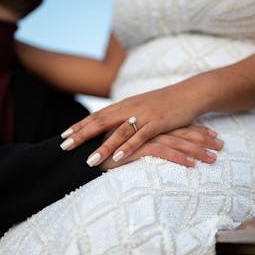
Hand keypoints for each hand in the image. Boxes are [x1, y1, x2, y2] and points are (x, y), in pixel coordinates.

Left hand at [60, 85, 202, 166]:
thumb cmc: (166, 103)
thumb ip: (127, 117)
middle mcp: (130, 108)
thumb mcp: (143, 108)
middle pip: (100, 122)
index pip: (97, 115)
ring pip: (118, 132)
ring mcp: (143, 115)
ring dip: (102, 147)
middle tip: (63, 147)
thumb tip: (113, 129)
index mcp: (125, 105)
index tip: (63, 135)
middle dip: (81, 135)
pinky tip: (117, 158)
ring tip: (88, 160)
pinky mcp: (158, 123)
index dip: (80, 125)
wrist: (191, 94)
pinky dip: (128, 147)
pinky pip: (140, 137)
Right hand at [98, 125, 223, 170]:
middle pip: (180, 131)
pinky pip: (163, 152)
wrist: (83, 153)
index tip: (210, 135)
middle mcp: (146, 127)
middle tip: (221, 144)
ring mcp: (141, 136)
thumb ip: (141, 142)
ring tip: (214, 158)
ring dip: (197, 150)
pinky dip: (179, 158)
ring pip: (176, 141)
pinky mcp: (136, 147)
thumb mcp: (127, 144)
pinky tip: (192, 166)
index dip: (194, 130)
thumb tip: (154, 146)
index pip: (175, 125)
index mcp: (145, 123)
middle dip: (202, 138)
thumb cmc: (104, 151)